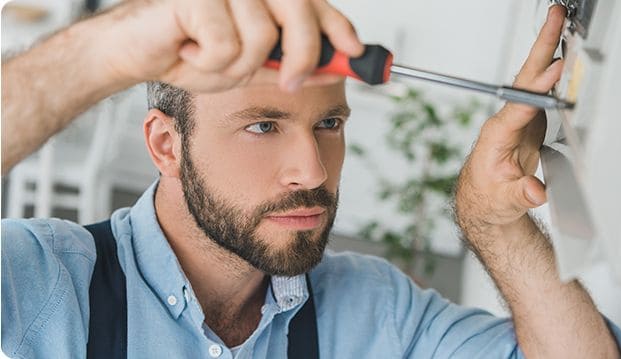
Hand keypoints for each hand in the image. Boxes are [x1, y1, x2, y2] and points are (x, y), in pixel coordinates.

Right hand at [98, 0, 362, 92]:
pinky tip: (189, 50)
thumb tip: (332, 66)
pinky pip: (227, 46)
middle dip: (302, 57)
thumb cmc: (191, 50)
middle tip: (289, 84)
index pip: (313, 2)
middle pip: (299, 14)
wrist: (135, 50)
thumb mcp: (251, 61)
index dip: (337, 27)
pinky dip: (209, 63)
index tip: (356, 51)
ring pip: (262, 38)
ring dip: (237, 65)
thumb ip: (288, 59)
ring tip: (209, 56)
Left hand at [455, 5, 565, 229]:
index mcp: (497, 136)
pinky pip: (541, 89)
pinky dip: (554, 68)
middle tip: (554, 16)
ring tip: (559, 20)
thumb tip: (534, 191)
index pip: (520, 107)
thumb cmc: (489, 198)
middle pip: (525, 80)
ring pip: (533, 80)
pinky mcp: (528, 120)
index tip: (556, 69)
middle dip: (540, 48)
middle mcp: (507, 120)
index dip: (538, 89)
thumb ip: (520, 196)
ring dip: (548, 50)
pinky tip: (564, 51)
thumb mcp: (504, 203)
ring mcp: (518, 118)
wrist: (486, 201)